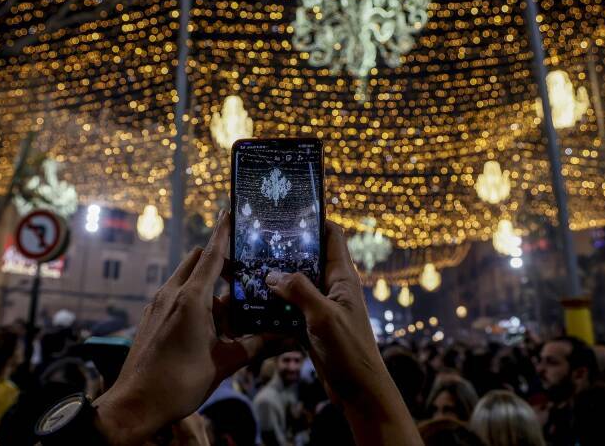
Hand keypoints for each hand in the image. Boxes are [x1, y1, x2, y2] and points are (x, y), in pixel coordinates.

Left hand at [93, 211, 266, 445]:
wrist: (135, 404)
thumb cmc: (178, 383)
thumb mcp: (224, 363)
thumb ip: (255, 345)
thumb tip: (284, 338)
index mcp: (191, 299)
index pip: (212, 255)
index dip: (224, 233)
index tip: (231, 213)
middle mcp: (171, 294)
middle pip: (198, 260)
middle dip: (219, 259)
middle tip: (241, 270)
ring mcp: (157, 305)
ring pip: (186, 278)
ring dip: (206, 281)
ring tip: (229, 302)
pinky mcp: (150, 318)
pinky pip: (175, 295)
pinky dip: (193, 297)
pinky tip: (207, 321)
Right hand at [265, 221, 421, 445]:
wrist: (359, 392)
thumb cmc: (350, 351)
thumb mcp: (324, 316)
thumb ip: (299, 291)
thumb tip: (272, 274)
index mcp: (342, 277)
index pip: (331, 235)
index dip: (313, 220)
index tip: (287, 211)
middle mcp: (331, 287)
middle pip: (306, 257)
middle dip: (284, 249)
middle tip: (254, 240)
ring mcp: (320, 306)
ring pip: (294, 283)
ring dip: (274, 278)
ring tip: (245, 267)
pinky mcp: (309, 325)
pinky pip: (288, 308)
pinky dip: (272, 305)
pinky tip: (250, 303)